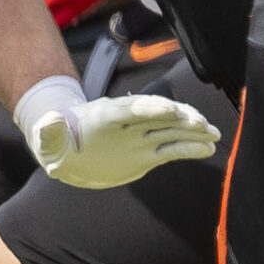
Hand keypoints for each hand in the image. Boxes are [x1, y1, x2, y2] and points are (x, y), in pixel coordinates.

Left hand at [20, 79, 218, 189]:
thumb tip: (49, 120)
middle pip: (159, 116)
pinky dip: (190, 149)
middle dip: (181, 118)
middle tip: (202, 123)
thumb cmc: (57, 144)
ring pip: (171, 132)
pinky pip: (172, 150)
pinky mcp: (148, 154)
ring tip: (215, 135)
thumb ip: (50, 131)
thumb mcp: (48, 140)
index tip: (172, 111)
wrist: (69, 153)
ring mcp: (141, 138)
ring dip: (193, 132)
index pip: (132, 110)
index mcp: (106, 116)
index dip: (152, 109)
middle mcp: (129, 125)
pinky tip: (208, 149)